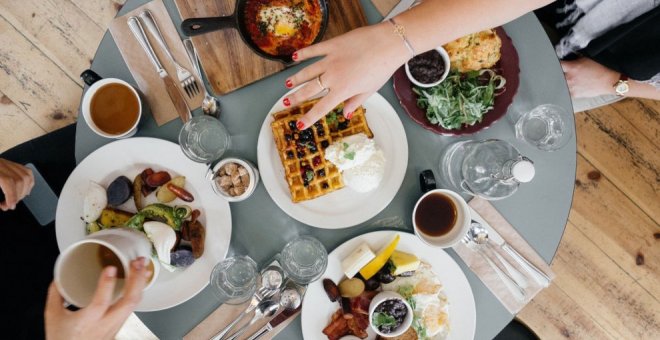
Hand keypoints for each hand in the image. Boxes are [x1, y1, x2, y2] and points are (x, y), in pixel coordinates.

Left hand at [0, 158, 33, 210]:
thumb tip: (4, 205)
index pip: (8, 181)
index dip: (12, 195)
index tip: (11, 205)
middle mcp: (1, 164)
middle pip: (19, 179)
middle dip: (18, 195)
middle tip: (11, 204)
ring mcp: (7, 163)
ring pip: (26, 175)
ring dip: (25, 190)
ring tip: (17, 198)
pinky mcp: (11, 164)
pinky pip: (27, 172)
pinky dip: (29, 183)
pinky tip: (24, 190)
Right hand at [45, 258, 149, 339]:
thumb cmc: (62, 339)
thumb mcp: (53, 317)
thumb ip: (56, 295)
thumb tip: (59, 277)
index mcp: (88, 322)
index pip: (101, 302)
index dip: (106, 284)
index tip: (111, 268)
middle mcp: (106, 324)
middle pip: (129, 302)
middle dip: (136, 280)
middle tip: (137, 262)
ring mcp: (116, 326)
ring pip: (134, 304)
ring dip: (140, 283)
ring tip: (142, 266)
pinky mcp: (120, 326)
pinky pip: (133, 307)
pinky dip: (137, 291)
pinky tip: (140, 280)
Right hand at [284, 22, 409, 128]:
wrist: (387, 44)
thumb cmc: (382, 68)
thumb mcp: (370, 90)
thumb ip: (355, 102)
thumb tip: (346, 114)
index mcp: (342, 90)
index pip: (321, 108)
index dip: (309, 118)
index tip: (299, 125)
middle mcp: (333, 77)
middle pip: (309, 90)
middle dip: (296, 98)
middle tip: (286, 102)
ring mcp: (330, 60)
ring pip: (308, 71)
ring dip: (296, 78)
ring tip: (287, 84)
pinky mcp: (332, 45)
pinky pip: (314, 51)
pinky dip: (303, 54)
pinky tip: (294, 57)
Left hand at [560, 58, 619, 97]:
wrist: (610, 81)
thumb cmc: (601, 69)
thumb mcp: (587, 59)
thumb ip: (575, 60)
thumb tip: (568, 59)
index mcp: (572, 68)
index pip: (557, 64)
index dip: (555, 63)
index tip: (554, 63)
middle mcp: (569, 78)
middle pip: (557, 75)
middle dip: (558, 73)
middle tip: (560, 72)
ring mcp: (571, 87)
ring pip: (560, 85)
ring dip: (562, 82)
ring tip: (567, 80)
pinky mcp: (574, 95)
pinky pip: (566, 92)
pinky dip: (567, 89)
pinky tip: (571, 86)